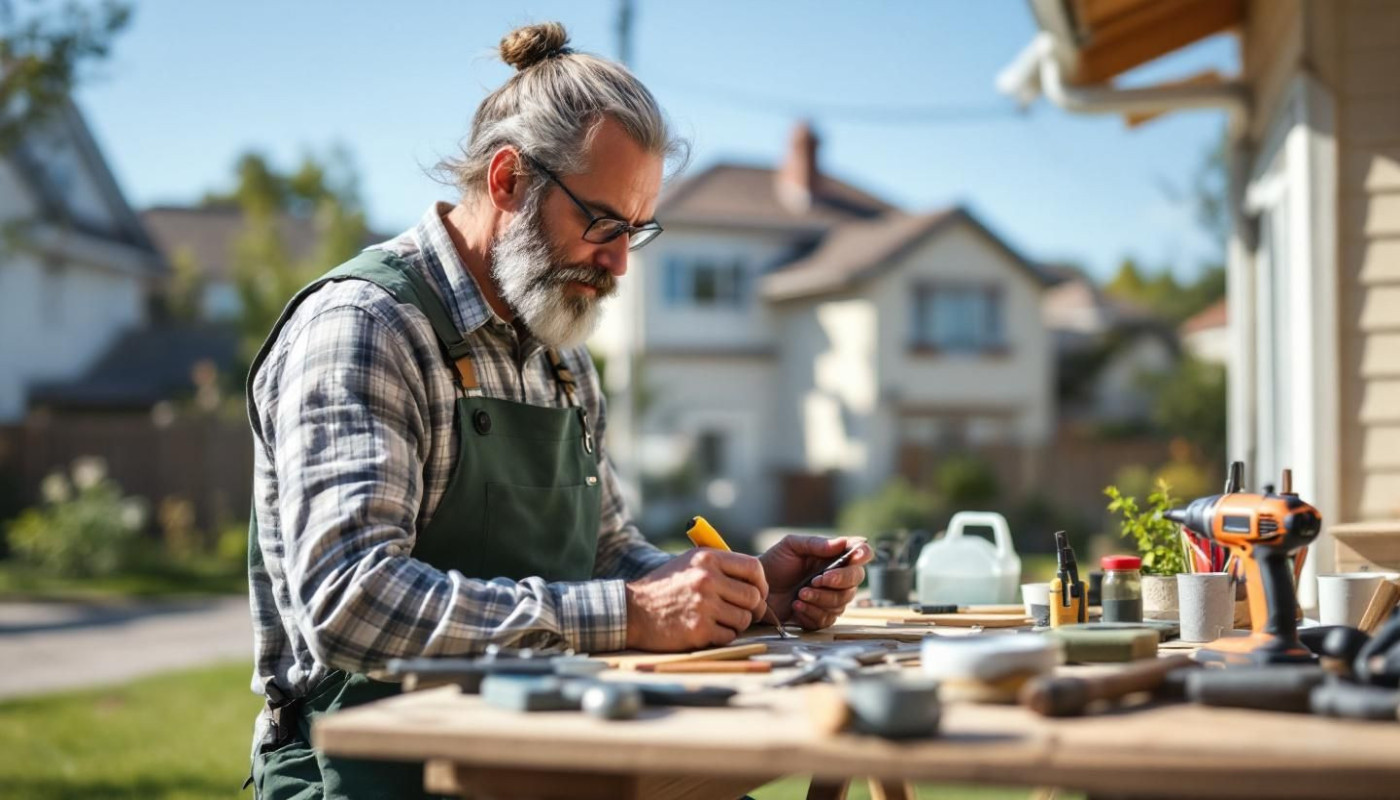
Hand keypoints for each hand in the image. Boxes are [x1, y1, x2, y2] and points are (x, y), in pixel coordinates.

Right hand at [624, 549, 767, 651]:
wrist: (632, 611)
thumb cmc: (664, 587)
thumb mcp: (689, 562)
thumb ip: (719, 565)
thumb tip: (755, 578)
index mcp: (707, 558)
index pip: (753, 568)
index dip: (761, 583)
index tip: (757, 592)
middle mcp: (707, 579)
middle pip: (753, 597)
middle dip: (752, 608)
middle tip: (742, 612)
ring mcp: (704, 605)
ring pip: (744, 619)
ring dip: (737, 624)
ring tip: (721, 620)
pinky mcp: (699, 629)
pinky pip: (729, 636)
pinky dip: (723, 636)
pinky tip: (709, 630)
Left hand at [758, 536, 870, 629]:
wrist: (754, 588)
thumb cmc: (773, 564)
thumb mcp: (791, 546)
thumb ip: (816, 544)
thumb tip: (842, 542)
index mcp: (833, 557)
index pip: (860, 554)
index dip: (863, 554)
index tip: (855, 557)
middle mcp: (836, 578)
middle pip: (855, 580)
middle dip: (839, 581)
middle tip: (816, 579)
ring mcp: (829, 598)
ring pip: (841, 602)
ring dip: (821, 598)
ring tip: (800, 593)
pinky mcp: (819, 617)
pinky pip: (827, 619)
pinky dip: (812, 612)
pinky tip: (797, 605)